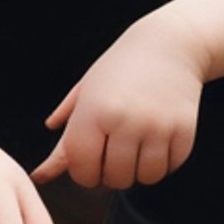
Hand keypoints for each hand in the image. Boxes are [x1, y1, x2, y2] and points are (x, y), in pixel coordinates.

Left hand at [32, 13, 207, 190]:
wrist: (168, 44)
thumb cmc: (118, 70)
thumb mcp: (85, 96)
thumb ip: (65, 139)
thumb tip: (40, 175)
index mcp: (93, 111)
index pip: (82, 168)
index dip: (84, 176)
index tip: (89, 166)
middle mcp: (125, 120)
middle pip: (115, 178)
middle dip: (112, 175)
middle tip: (114, 157)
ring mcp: (157, 126)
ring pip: (145, 177)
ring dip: (139, 171)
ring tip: (137, 151)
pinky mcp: (183, 129)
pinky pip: (170, 167)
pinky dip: (163, 163)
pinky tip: (157, 144)